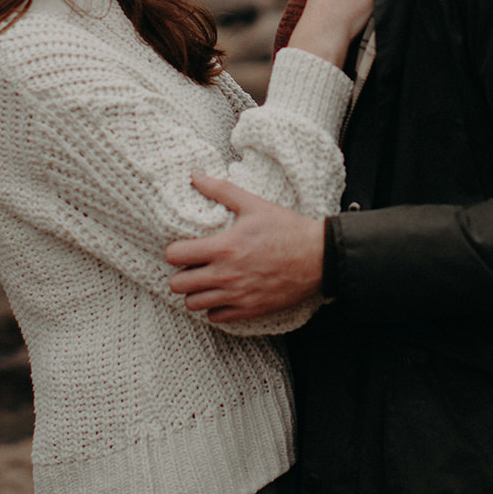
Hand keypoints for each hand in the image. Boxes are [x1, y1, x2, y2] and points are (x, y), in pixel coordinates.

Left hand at [165, 175, 323, 321]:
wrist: (318, 257)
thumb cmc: (286, 228)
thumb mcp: (253, 204)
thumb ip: (221, 190)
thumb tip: (194, 176)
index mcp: (224, 247)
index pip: (175, 256)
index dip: (174, 251)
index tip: (183, 248)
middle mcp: (226, 275)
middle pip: (178, 285)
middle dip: (180, 274)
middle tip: (191, 267)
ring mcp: (237, 295)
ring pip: (193, 305)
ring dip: (195, 292)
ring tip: (205, 281)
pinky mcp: (250, 309)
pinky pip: (216, 317)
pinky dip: (215, 307)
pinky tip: (223, 293)